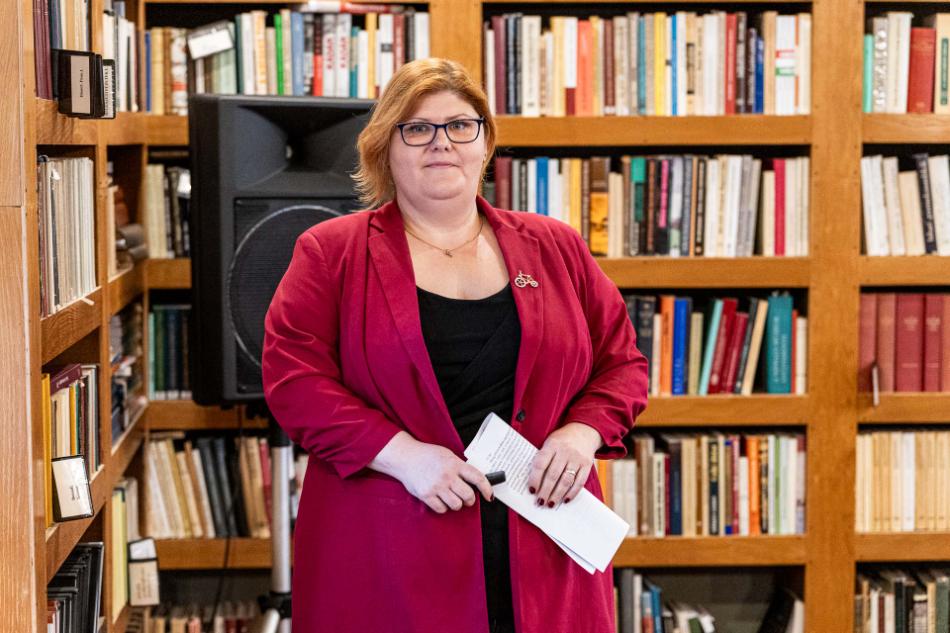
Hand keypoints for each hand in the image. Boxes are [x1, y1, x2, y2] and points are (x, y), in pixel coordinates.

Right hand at [369, 432, 492, 513]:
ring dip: (457, 504)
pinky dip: (443, 507)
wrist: (405, 457)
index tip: (489, 496)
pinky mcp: (426, 495)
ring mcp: (436, 486)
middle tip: (466, 498)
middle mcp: (447, 475)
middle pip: (468, 496)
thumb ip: (460, 467)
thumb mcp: (447, 455)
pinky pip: (441, 509)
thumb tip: (475, 482)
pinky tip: (440, 499)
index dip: (487, 488)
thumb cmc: (428, 456)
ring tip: (451, 497)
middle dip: (470, 499)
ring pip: (456, 505)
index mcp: (454, 464)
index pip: (477, 477)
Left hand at [527, 422, 601, 508]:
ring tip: (550, 504)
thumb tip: (534, 481)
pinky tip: (565, 500)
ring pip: (566, 480)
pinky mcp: (587, 465)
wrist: (584, 431)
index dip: (535, 479)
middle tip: (540, 502)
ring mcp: (577, 458)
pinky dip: (572, 493)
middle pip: (553, 475)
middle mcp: (565, 451)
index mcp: (552, 444)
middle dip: (545, 491)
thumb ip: (543, 457)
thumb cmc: (562, 440)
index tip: (531, 490)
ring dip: (557, 495)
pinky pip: (579, 482)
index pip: (541, 464)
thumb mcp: (550, 442)